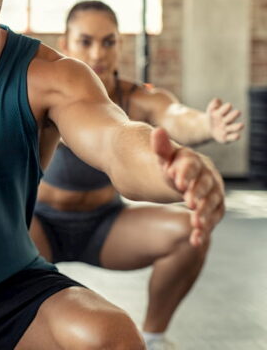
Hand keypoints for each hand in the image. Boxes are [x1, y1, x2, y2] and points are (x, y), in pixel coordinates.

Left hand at [152, 127, 224, 245]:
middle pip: (205, 185)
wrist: (182, 176)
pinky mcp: (215, 207)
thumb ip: (161, 148)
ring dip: (205, 213)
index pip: (191, 165)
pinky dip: (205, 229)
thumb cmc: (171, 165)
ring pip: (212, 203)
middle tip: (188, 203)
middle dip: (198, 193)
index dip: (186, 173)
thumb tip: (157, 131)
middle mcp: (208, 176)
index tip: (177, 182)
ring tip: (195, 224)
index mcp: (194, 161)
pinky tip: (195, 240)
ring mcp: (213, 192)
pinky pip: (213, 218)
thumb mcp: (163, 157)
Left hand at [207, 98, 243, 143]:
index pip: (226, 108)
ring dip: (237, 127)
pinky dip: (234, 137)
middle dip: (233, 115)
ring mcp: (227, 129)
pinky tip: (237, 136)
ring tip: (241, 125)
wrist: (208, 128)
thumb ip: (213, 105)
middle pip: (231, 117)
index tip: (229, 105)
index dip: (226, 107)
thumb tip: (217, 100)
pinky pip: (231, 138)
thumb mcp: (210, 111)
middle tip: (237, 112)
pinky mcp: (226, 138)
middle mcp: (227, 121)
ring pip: (233, 128)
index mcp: (223, 112)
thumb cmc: (212, 117)